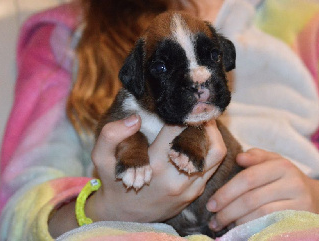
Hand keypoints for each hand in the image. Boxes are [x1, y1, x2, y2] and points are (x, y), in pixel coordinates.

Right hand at [88, 116, 226, 222]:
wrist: (124, 215)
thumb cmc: (114, 182)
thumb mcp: (101, 158)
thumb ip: (112, 135)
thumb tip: (135, 118)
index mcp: (155, 164)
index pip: (180, 130)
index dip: (186, 113)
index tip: (186, 103)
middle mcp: (176, 177)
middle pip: (208, 141)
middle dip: (206, 121)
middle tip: (199, 110)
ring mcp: (189, 187)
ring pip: (217, 154)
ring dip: (213, 135)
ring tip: (202, 123)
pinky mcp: (194, 193)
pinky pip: (212, 168)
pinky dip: (209, 151)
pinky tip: (198, 142)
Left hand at [205, 148, 318, 231]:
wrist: (317, 199)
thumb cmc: (285, 179)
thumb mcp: (273, 163)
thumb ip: (256, 157)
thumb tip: (239, 157)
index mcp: (282, 165)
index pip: (247, 179)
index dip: (226, 192)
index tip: (211, 204)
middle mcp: (293, 183)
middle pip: (251, 199)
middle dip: (227, 211)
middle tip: (213, 220)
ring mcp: (300, 204)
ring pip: (260, 215)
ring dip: (237, 222)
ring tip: (223, 225)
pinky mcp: (302, 220)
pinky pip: (271, 225)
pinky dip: (252, 228)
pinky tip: (240, 230)